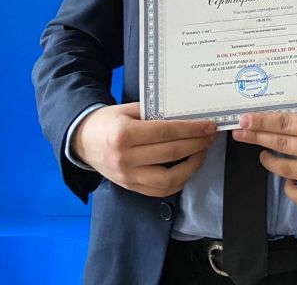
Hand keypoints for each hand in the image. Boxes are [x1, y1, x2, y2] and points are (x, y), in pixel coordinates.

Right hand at [72, 102, 216, 196]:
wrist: (83, 141)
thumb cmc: (108, 120)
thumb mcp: (128, 109)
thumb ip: (154, 112)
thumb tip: (186, 115)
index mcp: (124, 135)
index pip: (166, 133)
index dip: (191, 130)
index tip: (209, 125)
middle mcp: (126, 159)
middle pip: (171, 154)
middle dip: (197, 144)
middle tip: (211, 136)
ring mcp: (128, 177)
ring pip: (168, 179)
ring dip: (192, 166)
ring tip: (202, 152)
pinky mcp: (130, 188)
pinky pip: (160, 191)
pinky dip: (179, 180)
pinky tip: (188, 167)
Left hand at [232, 112, 296, 203]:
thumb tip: (286, 116)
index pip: (285, 123)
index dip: (262, 122)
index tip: (245, 120)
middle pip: (281, 144)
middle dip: (256, 137)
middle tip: (239, 133)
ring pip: (286, 169)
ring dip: (270, 161)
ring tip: (262, 154)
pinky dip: (290, 188)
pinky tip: (288, 180)